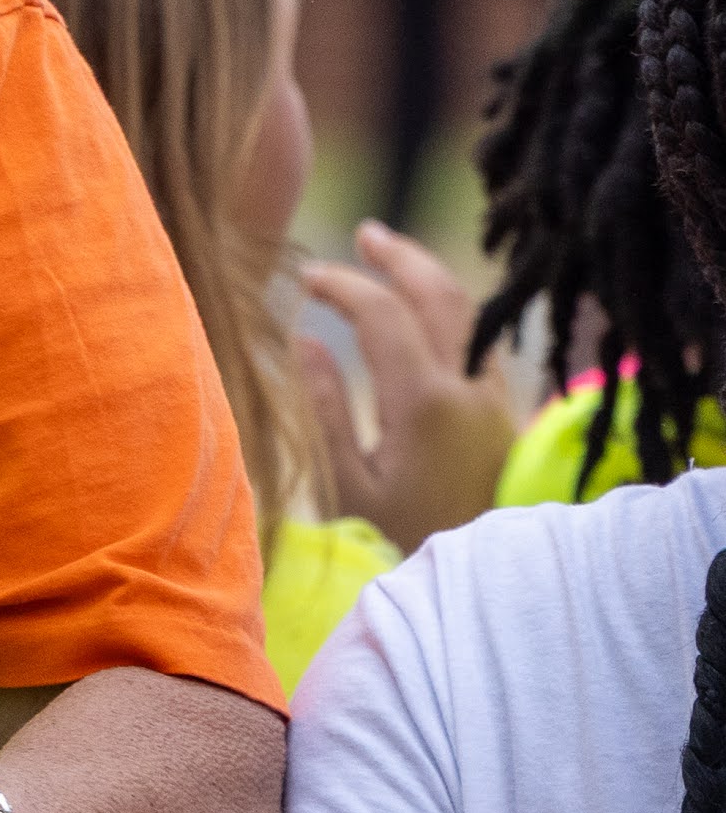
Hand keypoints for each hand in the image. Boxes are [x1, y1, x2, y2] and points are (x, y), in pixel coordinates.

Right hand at [296, 221, 512, 549]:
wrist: (484, 577)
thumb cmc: (401, 541)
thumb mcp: (347, 484)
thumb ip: (325, 408)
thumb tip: (305, 341)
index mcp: (424, 402)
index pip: (382, 314)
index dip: (343, 285)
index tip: (305, 278)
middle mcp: (469, 386)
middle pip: (439, 293)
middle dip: (398, 257)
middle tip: (363, 235)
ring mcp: (495, 394)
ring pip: (469, 309)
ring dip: (429, 276)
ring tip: (392, 258)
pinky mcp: (506, 407)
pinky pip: (480, 336)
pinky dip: (450, 308)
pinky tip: (425, 310)